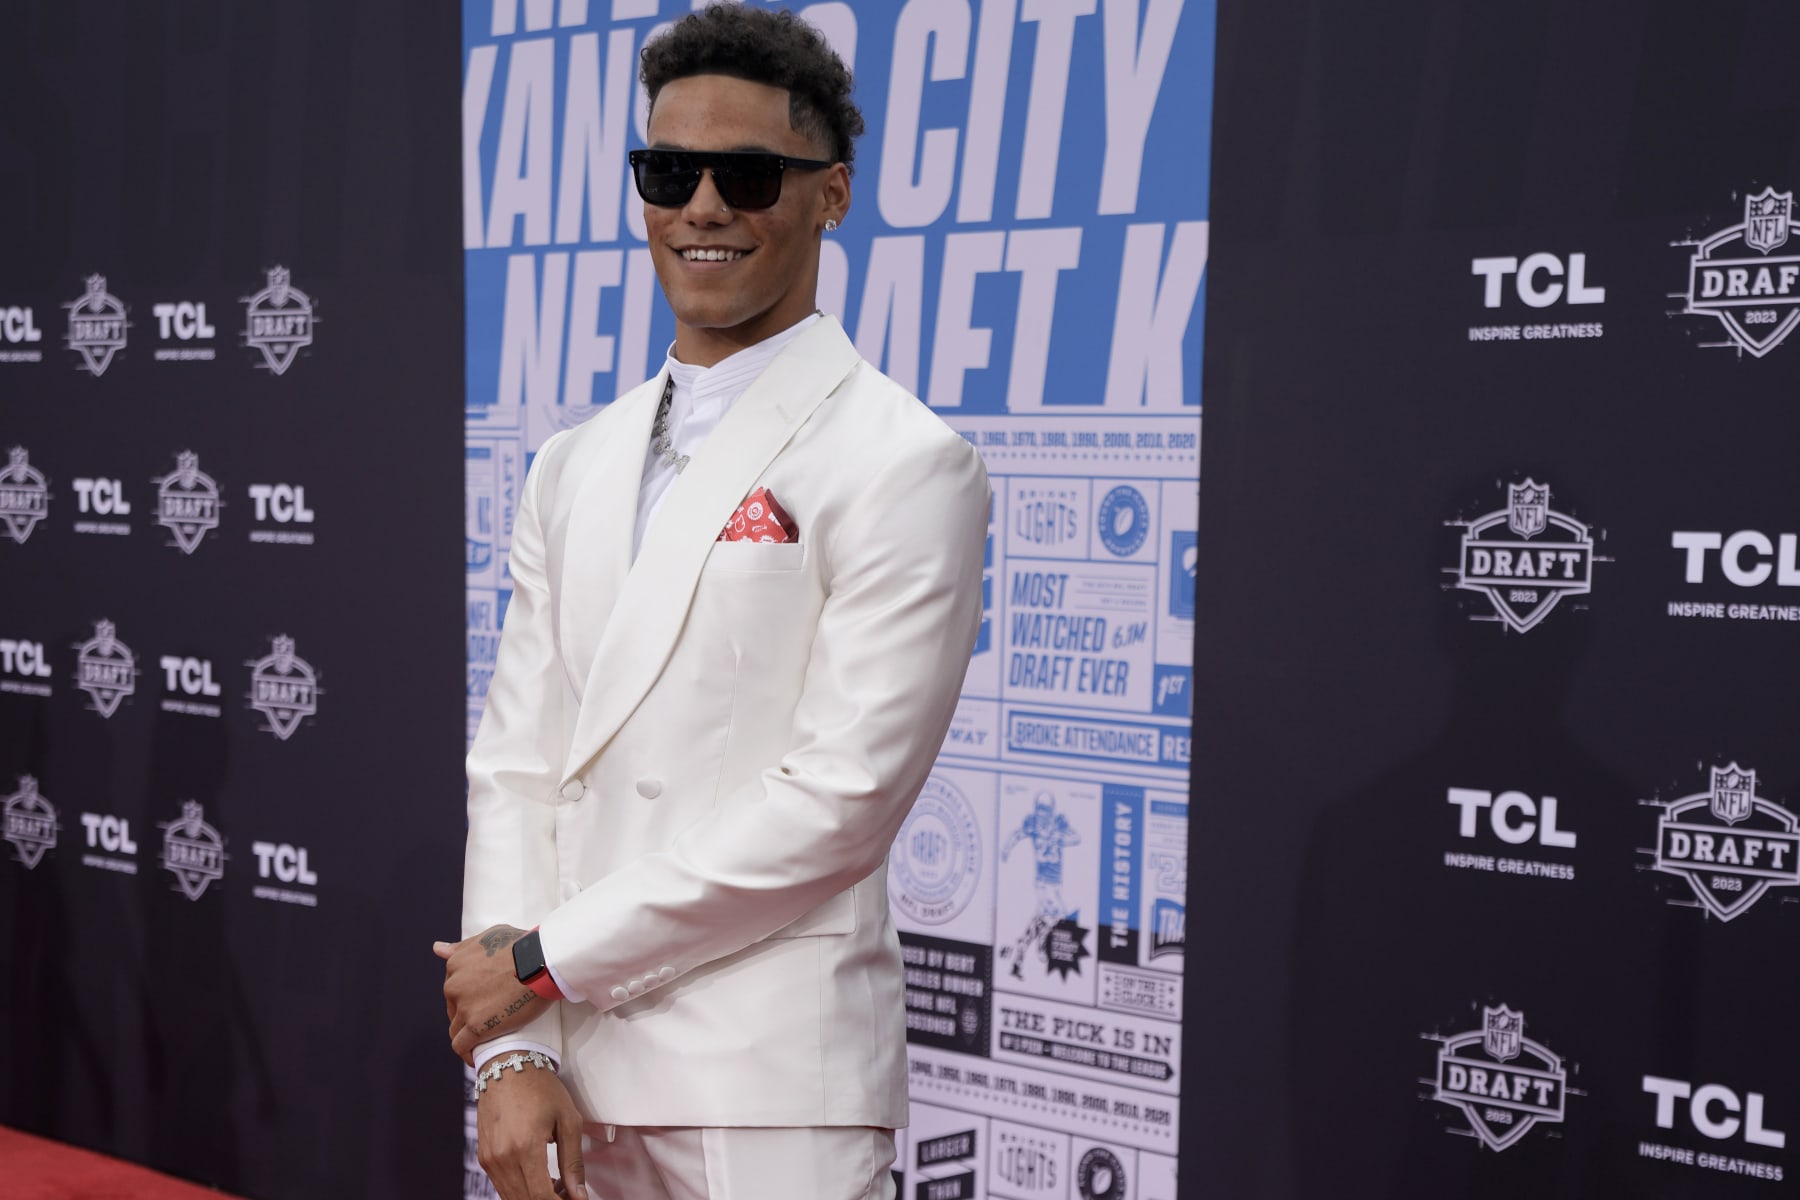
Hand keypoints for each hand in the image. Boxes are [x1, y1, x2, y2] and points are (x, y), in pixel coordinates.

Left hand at [435, 925, 549, 1064]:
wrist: (543, 961)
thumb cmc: (522, 945)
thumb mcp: (489, 937)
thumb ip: (463, 947)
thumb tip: (437, 948)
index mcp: (456, 964)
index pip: (453, 989)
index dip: (467, 998)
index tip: (481, 1003)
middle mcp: (454, 985)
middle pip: (453, 1009)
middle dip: (467, 1016)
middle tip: (489, 1019)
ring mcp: (464, 1007)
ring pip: (455, 1029)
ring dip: (467, 1035)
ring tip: (484, 1040)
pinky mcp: (477, 1027)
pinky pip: (462, 1046)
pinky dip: (467, 1054)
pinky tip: (476, 1058)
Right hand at [476, 1062, 586, 1199]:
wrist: (507, 1066)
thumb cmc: (541, 1088)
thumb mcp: (568, 1120)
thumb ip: (573, 1162)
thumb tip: (578, 1194)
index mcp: (525, 1148)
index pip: (541, 1197)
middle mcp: (502, 1158)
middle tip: (569, 1193)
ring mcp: (490, 1159)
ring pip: (512, 1197)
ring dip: (535, 1198)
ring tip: (557, 1186)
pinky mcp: (484, 1157)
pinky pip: (502, 1186)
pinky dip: (521, 1190)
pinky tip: (540, 1179)